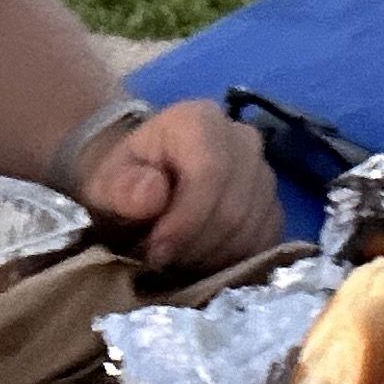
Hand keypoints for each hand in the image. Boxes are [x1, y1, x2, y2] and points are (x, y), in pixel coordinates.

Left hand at [84, 97, 285, 273]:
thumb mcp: (108, 182)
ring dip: (213, 257)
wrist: (148, 179)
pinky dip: (235, 261)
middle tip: (163, 263)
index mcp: (200, 120)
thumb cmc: (127, 179)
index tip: (155, 253)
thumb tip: (151, 195)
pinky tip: (204, 262)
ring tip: (178, 262)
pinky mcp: (274, 204)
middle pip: (234, 206)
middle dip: (196, 245)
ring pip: (251, 228)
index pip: (210, 172)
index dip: (186, 221)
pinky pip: (266, 242)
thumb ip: (122, 187)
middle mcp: (242, 139)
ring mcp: (265, 172)